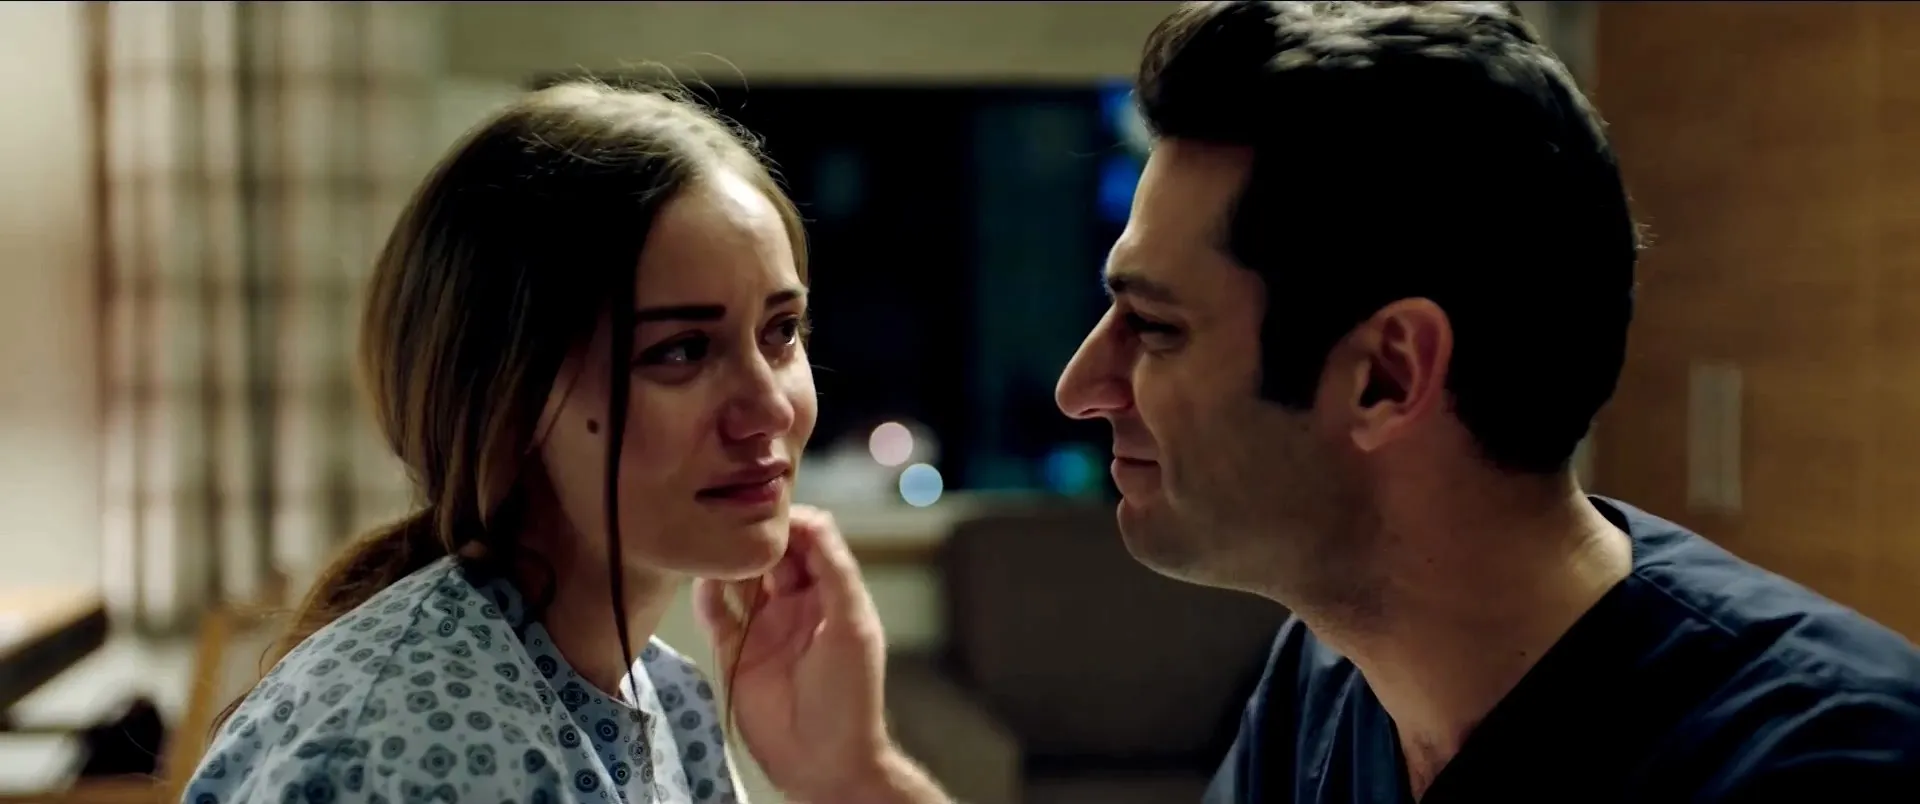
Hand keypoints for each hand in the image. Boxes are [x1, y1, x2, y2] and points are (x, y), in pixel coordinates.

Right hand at [694, 506, 944, 802]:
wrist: (822, 761)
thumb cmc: (848, 695)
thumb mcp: (852, 626)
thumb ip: (835, 572)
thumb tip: (812, 521)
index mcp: (831, 592)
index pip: (810, 539)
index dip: (791, 521)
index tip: (765, 510)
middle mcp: (796, 602)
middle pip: (772, 553)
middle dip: (754, 537)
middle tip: (731, 522)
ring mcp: (765, 626)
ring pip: (740, 579)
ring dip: (728, 563)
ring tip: (714, 549)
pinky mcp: (736, 651)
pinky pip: (716, 614)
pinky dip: (706, 597)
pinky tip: (703, 586)